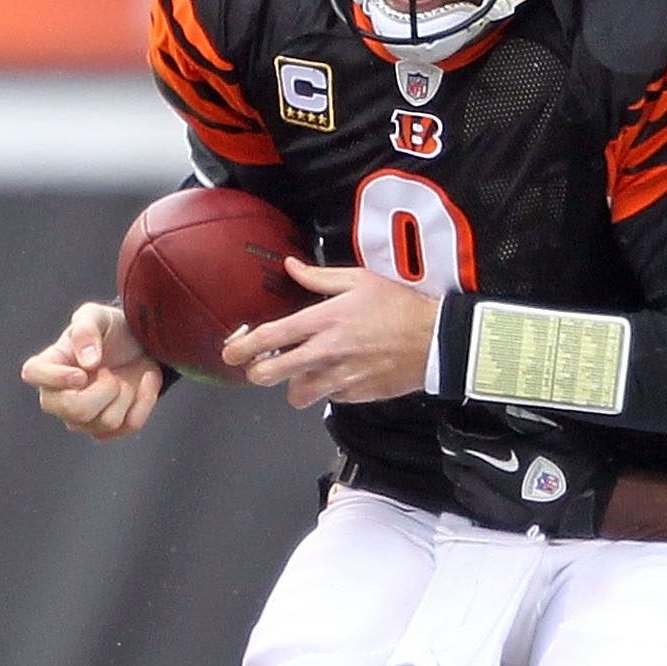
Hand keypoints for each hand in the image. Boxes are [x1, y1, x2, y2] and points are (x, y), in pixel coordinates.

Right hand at [22, 301, 162, 440]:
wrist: (139, 345)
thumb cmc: (110, 329)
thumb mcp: (98, 316)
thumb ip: (87, 330)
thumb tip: (88, 362)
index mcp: (49, 364)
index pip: (32, 374)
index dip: (54, 378)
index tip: (81, 373)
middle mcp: (58, 396)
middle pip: (75, 411)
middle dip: (104, 390)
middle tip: (110, 372)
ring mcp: (81, 418)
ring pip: (107, 421)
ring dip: (126, 393)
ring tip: (124, 375)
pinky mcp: (106, 429)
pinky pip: (130, 424)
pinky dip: (145, 400)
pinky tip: (144, 381)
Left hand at [223, 261, 436, 407]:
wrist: (436, 340)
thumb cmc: (400, 307)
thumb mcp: (359, 280)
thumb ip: (318, 278)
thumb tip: (291, 267)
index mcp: (324, 320)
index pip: (272, 337)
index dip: (244, 347)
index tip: (230, 353)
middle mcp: (327, 352)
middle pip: (273, 373)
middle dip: (258, 373)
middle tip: (259, 369)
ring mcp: (341, 378)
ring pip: (297, 395)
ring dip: (294, 386)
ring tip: (301, 374)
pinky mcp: (356, 395)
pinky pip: (328, 398)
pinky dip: (327, 390)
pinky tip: (337, 375)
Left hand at [437, 407, 612, 535]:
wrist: (597, 503)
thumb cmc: (580, 465)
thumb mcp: (555, 428)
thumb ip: (520, 415)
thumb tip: (494, 404)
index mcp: (500, 459)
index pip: (455, 442)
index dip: (450, 427)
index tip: (453, 418)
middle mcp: (491, 486)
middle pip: (453, 467)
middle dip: (453, 449)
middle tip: (462, 434)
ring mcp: (497, 508)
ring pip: (461, 489)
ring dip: (461, 471)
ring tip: (471, 457)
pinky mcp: (507, 522)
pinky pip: (476, 507)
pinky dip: (472, 492)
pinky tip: (482, 484)